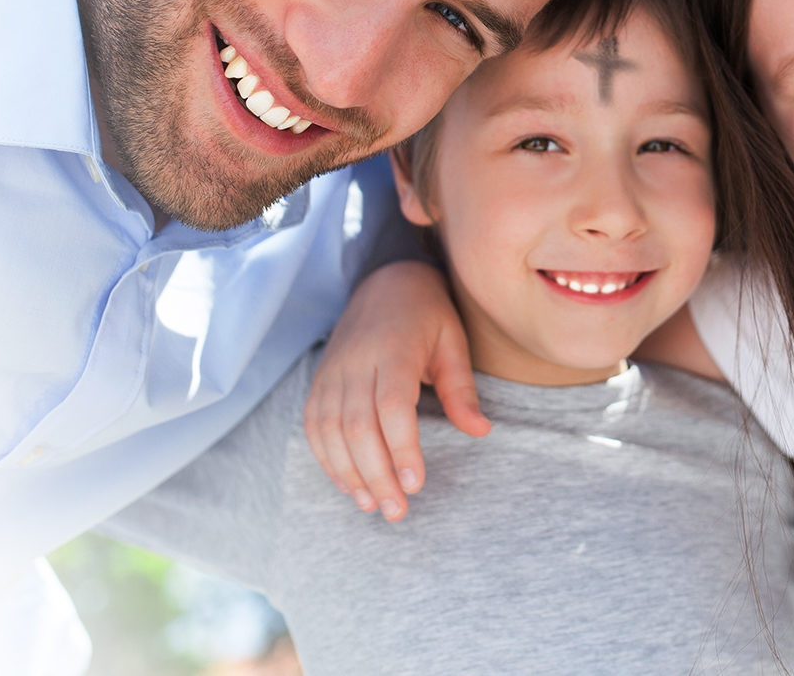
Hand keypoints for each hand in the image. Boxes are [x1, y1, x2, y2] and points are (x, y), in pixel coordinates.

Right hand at [303, 260, 488, 522]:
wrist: (385, 281)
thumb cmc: (428, 315)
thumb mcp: (454, 341)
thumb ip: (461, 388)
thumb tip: (480, 431)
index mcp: (394, 348)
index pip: (392, 406)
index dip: (401, 448)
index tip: (416, 483)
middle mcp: (356, 361)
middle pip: (357, 426)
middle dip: (376, 474)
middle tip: (397, 511)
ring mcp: (332, 371)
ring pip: (329, 430)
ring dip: (349, 473)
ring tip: (374, 505)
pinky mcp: (320, 380)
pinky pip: (314, 426)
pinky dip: (328, 459)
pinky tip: (350, 484)